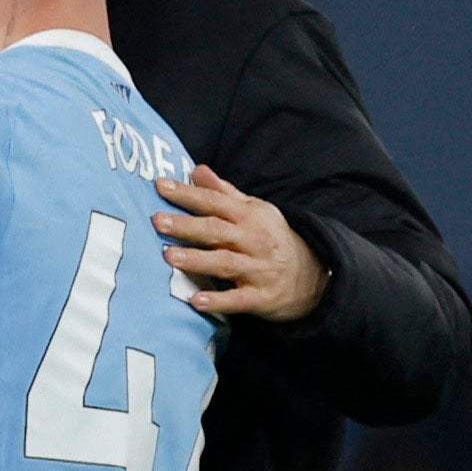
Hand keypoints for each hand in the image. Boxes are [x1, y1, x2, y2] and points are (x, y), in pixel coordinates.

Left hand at [154, 166, 329, 320]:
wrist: (313, 276)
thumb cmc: (271, 238)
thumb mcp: (254, 210)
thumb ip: (223, 192)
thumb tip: (197, 170)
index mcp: (249, 216)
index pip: (214, 201)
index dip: (188, 193)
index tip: (160, 186)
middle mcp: (254, 240)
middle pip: (216, 230)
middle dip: (187, 226)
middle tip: (158, 221)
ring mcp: (258, 269)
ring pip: (225, 262)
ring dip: (197, 259)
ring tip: (169, 256)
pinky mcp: (261, 297)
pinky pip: (237, 299)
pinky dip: (218, 301)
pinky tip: (196, 300)